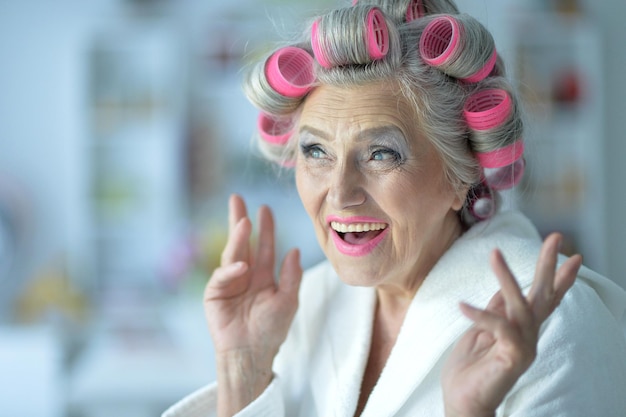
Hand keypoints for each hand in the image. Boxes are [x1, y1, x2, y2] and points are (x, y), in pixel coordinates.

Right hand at [204, 194, 302, 415]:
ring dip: (236, 238)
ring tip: (243, 221)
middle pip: (241, 242)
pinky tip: (242, 268)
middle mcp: (245, 274)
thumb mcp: (288, 301)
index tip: (265, 208)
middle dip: (239, 220)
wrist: (252, 354)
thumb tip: (295, 249)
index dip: (264, 228)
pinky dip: (231, 271)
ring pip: (231, 254)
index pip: (263, 246)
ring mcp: (228, 283)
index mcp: (262, 275)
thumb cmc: (271, 330)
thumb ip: (291, 276)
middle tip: (237, 198)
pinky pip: (222, 277)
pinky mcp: (214, 294)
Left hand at [441, 233, 581, 416]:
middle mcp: (528, 336)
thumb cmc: (470, 369)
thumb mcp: (480, 332)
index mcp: (520, 329)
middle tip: (558, 238)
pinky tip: (462, 306)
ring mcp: (523, 347)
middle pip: (543, 296)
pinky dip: (481, 315)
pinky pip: (499, 328)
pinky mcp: (512, 358)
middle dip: (549, 266)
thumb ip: (495, 312)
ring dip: (507, 278)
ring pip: (521, 306)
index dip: (556, 276)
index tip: (569, 253)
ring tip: (495, 253)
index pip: (542, 298)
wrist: (462, 402)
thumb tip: (502, 290)